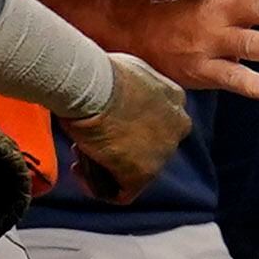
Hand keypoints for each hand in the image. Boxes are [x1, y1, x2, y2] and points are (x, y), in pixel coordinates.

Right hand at [66, 52, 191, 199]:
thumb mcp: (127, 66)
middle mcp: (178, 125)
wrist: (96, 87)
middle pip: (149, 145)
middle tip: (92, 138)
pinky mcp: (144, 173)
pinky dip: (100, 188)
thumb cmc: (103, 72)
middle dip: (120, 145)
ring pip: (136, 168)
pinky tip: (80, 173)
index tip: (107, 119)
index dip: (130, 124)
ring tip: (81, 153)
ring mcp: (163, 152)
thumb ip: (133, 82)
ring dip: (109, 165)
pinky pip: (123, 192)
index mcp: (175, 99)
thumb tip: (116, 85)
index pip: (159, 119)